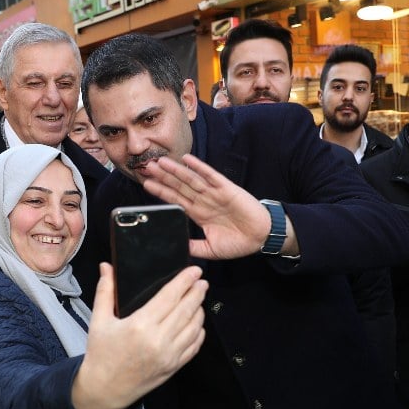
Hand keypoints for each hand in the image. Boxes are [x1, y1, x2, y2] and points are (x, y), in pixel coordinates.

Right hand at [72, 263, 206, 408]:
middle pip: (187, 310)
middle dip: (197, 293)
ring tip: (199, 299)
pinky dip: (199, 332)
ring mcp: (169, 355)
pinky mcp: (174, 367)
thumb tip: (107, 266)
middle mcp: (159, 340)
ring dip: (199, 311)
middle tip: (202, 281)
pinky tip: (197, 323)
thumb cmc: (101, 354)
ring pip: (194, 327)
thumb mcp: (99, 320)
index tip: (194, 271)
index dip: (184, 281)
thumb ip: (105, 291)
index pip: (170, 297)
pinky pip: (194, 346)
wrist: (104, 389)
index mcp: (140, 325)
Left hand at [142, 154, 295, 258]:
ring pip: (191, 179)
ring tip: (160, 162)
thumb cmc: (238, 243)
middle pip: (179, 186)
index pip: (176, 200)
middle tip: (147, 167)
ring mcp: (214, 193)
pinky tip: (188, 159)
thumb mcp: (211, 249)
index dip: (161, 192)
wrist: (261, 237)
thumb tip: (176, 247)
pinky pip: (211, 175)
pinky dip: (199, 167)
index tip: (147, 184)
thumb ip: (193, 246)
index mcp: (199, 214)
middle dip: (163, 177)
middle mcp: (204, 201)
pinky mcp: (227, 189)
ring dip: (176, 170)